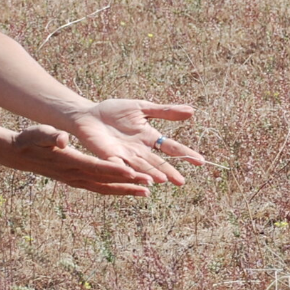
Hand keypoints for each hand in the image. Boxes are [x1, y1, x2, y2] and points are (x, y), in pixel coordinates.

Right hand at [0, 124, 155, 195]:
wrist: (19, 154)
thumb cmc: (29, 140)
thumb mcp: (37, 133)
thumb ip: (51, 135)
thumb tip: (63, 138)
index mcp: (69, 162)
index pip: (96, 167)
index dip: (115, 170)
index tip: (133, 172)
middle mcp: (74, 175)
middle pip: (106, 181)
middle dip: (128, 183)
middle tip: (150, 184)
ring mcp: (76, 180)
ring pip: (105, 188)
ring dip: (126, 190)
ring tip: (147, 191)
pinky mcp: (77, 181)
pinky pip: (100, 187)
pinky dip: (116, 189)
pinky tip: (130, 188)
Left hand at [67, 99, 203, 184]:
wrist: (88, 115)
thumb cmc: (114, 111)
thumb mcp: (142, 108)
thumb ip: (165, 112)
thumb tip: (192, 111)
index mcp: (149, 137)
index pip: (171, 147)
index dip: (185, 154)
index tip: (201, 161)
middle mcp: (140, 150)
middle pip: (157, 162)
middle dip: (169, 171)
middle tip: (181, 182)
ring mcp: (125, 155)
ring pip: (141, 166)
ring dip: (150, 174)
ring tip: (161, 180)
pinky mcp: (108, 157)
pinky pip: (118, 165)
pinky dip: (126, 170)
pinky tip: (133, 175)